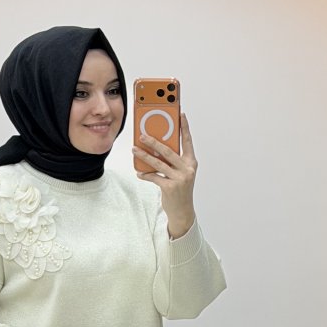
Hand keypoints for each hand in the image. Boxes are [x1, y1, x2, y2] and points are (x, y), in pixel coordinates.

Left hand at [134, 112, 196, 237]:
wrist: (183, 211)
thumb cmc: (180, 189)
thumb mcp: (181, 173)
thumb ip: (174, 161)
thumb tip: (157, 147)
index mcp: (191, 163)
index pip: (188, 142)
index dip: (185, 128)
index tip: (181, 115)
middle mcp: (187, 169)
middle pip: (168, 151)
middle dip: (154, 142)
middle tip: (142, 135)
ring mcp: (179, 178)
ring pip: (158, 163)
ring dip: (144, 156)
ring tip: (135, 149)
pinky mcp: (170, 187)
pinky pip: (154, 177)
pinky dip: (145, 175)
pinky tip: (139, 173)